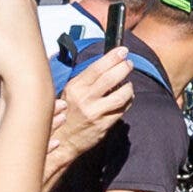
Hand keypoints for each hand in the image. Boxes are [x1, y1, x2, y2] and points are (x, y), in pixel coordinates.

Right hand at [50, 49, 132, 168]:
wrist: (63, 140)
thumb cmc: (68, 113)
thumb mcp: (71, 92)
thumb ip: (87, 80)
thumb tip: (107, 65)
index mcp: (75, 87)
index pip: (96, 68)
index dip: (112, 57)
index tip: (122, 50)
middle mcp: (84, 98)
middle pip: (110, 78)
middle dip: (123, 67)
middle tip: (129, 63)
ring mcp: (95, 112)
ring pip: (120, 95)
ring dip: (129, 87)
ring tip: (129, 84)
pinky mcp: (103, 125)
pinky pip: (121, 110)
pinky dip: (127, 101)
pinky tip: (127, 98)